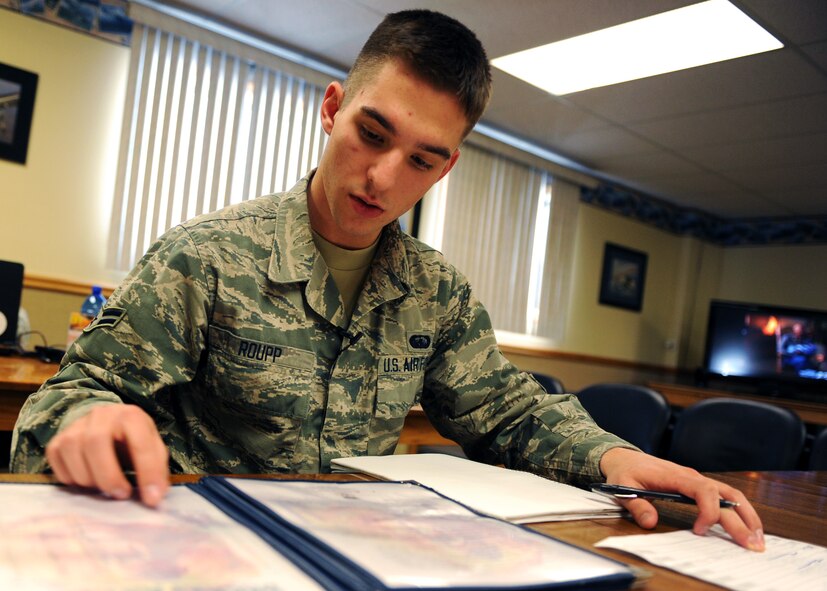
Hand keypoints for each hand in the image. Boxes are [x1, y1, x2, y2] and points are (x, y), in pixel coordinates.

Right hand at [45, 404, 169, 506]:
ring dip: (88, 478)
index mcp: (131, 416)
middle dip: (109, 476)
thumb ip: (156, 469)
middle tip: (121, 495)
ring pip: (72, 450)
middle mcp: (101, 415)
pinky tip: (85, 481)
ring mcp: (76, 425)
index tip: (151, 500)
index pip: (140, 444)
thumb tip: (154, 497)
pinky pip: (55, 459)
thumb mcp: (152, 448)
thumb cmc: (132, 440)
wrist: (107, 425)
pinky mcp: (58, 440)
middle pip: (96, 443)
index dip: (148, 473)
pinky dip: (70, 477)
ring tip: (103, 488)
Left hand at [599, 447, 764, 551]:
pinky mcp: (699, 486)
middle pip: (725, 494)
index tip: (700, 530)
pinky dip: (740, 511)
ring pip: (731, 493)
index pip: (703, 490)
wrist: (624, 457)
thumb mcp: (624, 488)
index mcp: (675, 476)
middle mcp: (692, 476)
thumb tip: (650, 522)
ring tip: (758, 539)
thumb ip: (637, 505)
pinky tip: (747, 527)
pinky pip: (725, 496)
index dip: (708, 511)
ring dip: (747, 515)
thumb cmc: (626, 472)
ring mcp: (697, 480)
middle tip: (752, 545)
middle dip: (741, 520)